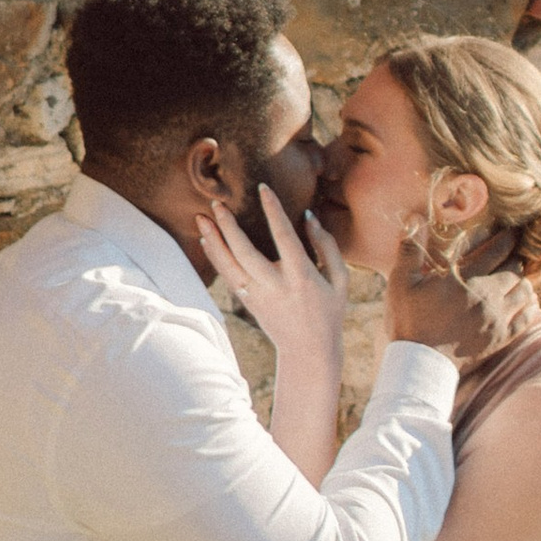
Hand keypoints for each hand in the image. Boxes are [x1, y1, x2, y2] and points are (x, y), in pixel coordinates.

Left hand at [199, 187, 349, 380]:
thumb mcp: (340, 279)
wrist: (309, 352)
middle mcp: (276, 285)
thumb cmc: (329, 312)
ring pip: (229, 265)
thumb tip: (309, 216)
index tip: (263, 189)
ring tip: (201, 219)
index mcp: (301, 276)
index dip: (273, 210)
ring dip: (214, 240)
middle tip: (217, 204)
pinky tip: (207, 241)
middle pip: (245, 251)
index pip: (284, 236)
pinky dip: (216, 258)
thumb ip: (327, 246)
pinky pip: (228, 277)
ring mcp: (259, 296)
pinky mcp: (249, 303)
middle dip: (229, 226)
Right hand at [385, 227, 538, 365]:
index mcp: (466, 280)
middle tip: (514, 253)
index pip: (496, 251)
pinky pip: (525, 320)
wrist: (419, 365)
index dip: (506, 238)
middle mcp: (487, 297)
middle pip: (516, 270)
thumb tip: (414, 217)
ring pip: (525, 293)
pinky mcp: (498, 339)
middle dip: (516, 259)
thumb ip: (410, 248)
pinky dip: (530, 307)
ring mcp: (495, 320)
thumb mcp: (401, 282)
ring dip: (524, 282)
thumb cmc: (408, 321)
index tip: (511, 231)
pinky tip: (528, 302)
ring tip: (520, 276)